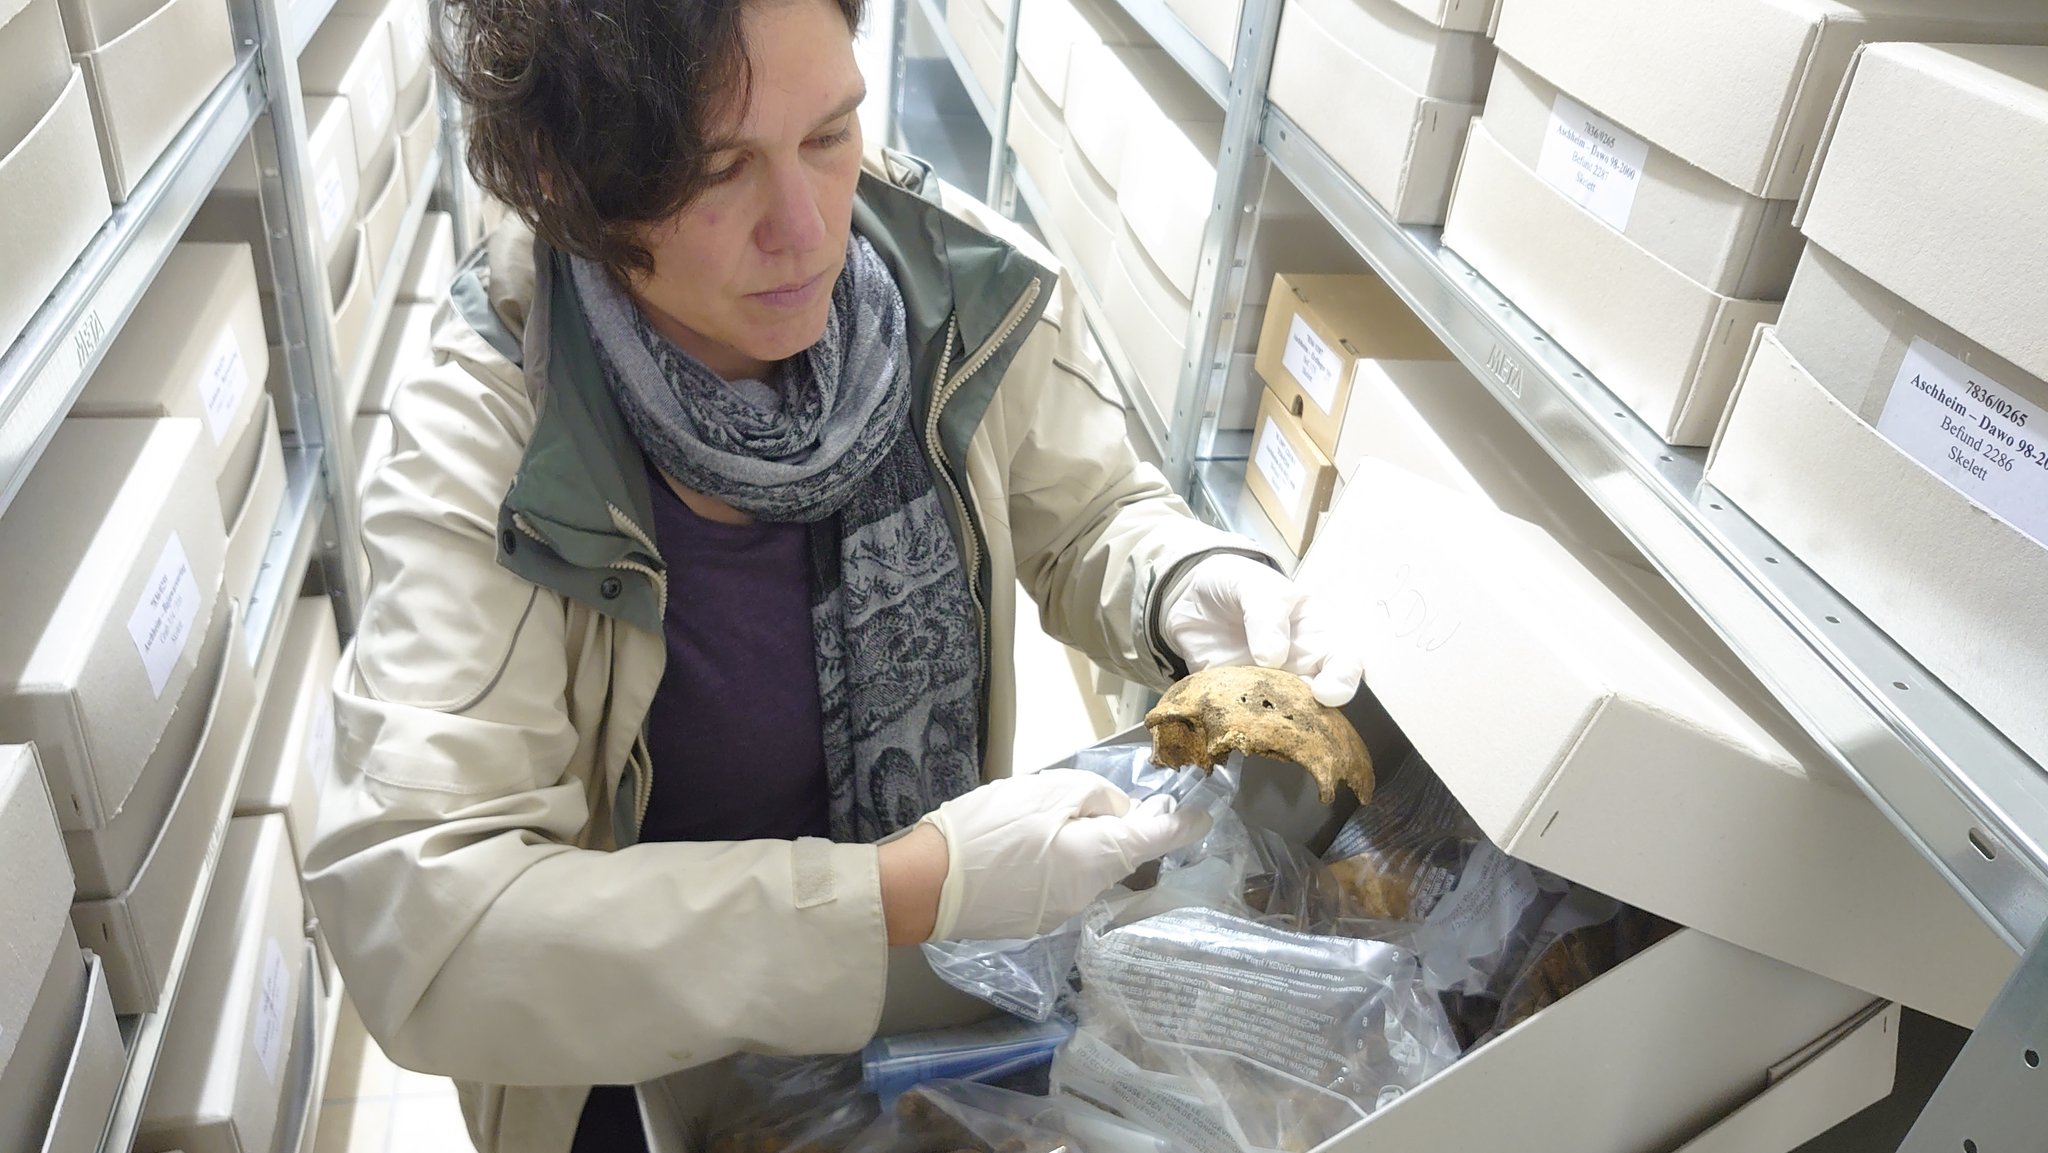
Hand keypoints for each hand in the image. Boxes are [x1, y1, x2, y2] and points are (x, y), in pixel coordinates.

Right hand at [920, 770, 1212, 940]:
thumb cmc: (988, 829)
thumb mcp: (1046, 790)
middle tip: (1074, 800)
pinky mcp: (1032, 921)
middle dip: (1108, 827)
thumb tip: (1120, 813)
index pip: (1158, 841)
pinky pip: (1057, 884)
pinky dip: (1050, 865)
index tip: (1202, 816)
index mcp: (1100, 858)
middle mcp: (1090, 893)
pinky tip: (1012, 851)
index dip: (1182, 825)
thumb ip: (1096, 797)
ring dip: (1075, 845)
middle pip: (1117, 852)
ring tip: (1028, 823)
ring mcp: (1060, 913)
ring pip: (1085, 868)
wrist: (926, 885)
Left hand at [1162, 554, 1363, 706]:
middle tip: (1295, 718)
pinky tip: (1229, 718)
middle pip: (1323, 701)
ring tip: (1259, 720)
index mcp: (1317, 630)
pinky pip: (1247, 718)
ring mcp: (1272, 687)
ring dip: (1277, 723)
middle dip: (1315, 716)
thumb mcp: (1252, 583)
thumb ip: (1265, 612)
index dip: (1343, 678)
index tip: (1325, 692)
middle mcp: (1302, 665)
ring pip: (1287, 717)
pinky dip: (1241, 722)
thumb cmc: (1236, 583)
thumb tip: (1273, 657)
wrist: (1189, 595)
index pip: (1346, 659)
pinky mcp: (1240, 700)